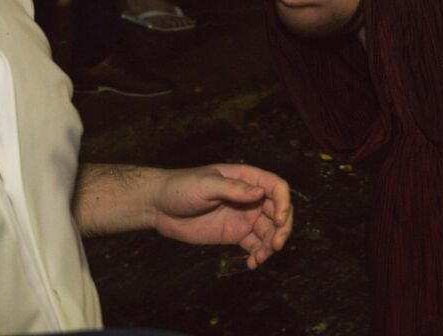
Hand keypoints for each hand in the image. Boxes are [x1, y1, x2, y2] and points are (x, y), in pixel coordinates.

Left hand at [147, 164, 293, 269]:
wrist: (159, 207)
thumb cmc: (182, 188)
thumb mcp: (207, 185)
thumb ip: (233, 189)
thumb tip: (261, 193)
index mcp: (248, 179)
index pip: (277, 188)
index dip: (283, 203)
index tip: (278, 220)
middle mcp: (251, 198)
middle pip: (278, 212)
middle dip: (282, 229)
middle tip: (276, 245)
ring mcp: (244, 217)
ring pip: (268, 231)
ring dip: (270, 245)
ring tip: (260, 258)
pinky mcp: (235, 235)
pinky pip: (254, 245)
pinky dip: (258, 254)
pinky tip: (253, 263)